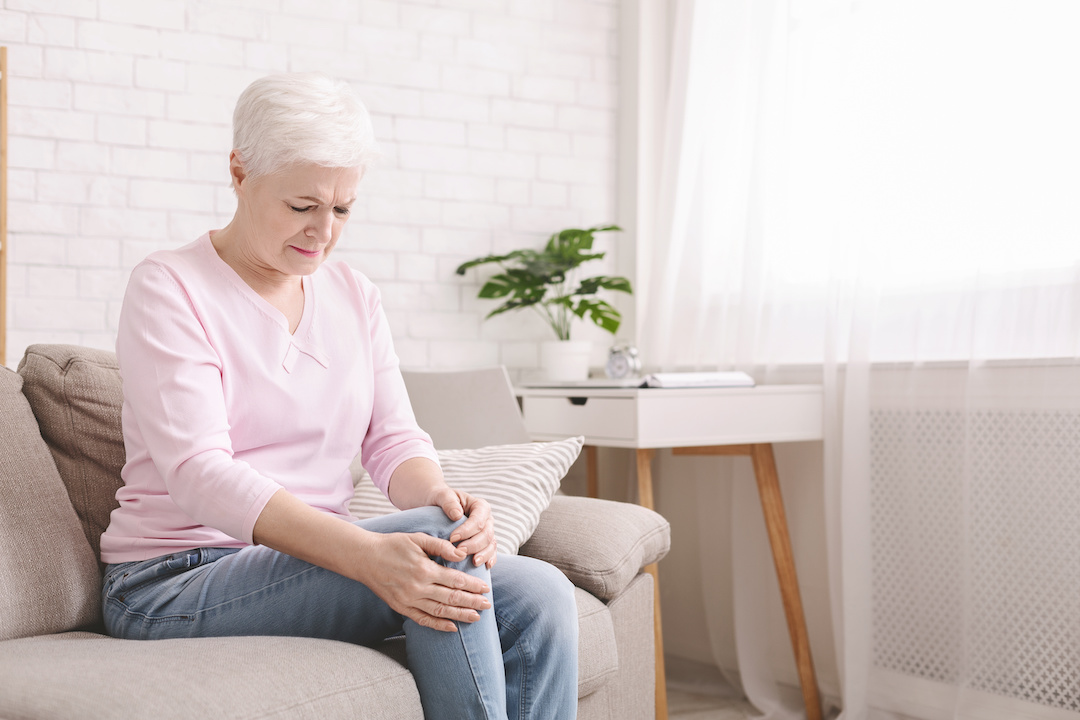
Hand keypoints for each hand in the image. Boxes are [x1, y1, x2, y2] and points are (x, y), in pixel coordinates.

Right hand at [359, 530, 491, 632]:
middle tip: (487, 605)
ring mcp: (409, 600)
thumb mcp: (417, 539)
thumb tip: (461, 554)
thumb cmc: (393, 545)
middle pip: (451, 598)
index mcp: (424, 570)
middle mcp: (418, 588)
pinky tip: (452, 628)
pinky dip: (439, 625)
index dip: (472, 585)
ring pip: (440, 612)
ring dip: (460, 616)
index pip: (455, 580)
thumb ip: (441, 546)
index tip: (486, 588)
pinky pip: (423, 620)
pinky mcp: (401, 608)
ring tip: (476, 617)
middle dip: (472, 602)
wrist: (364, 558)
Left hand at [428, 487, 497, 568]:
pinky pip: (491, 552)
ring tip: (473, 562)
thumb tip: (457, 515)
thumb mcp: (442, 496)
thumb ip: (449, 502)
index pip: (479, 519)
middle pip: (487, 534)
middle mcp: (487, 520)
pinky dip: (490, 559)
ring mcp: (487, 532)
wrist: (438, 507)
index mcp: (480, 506)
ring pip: (491, 544)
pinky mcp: (484, 544)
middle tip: (459, 552)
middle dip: (474, 544)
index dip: (468, 530)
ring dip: (483, 554)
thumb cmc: (441, 500)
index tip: (452, 538)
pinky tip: (485, 566)